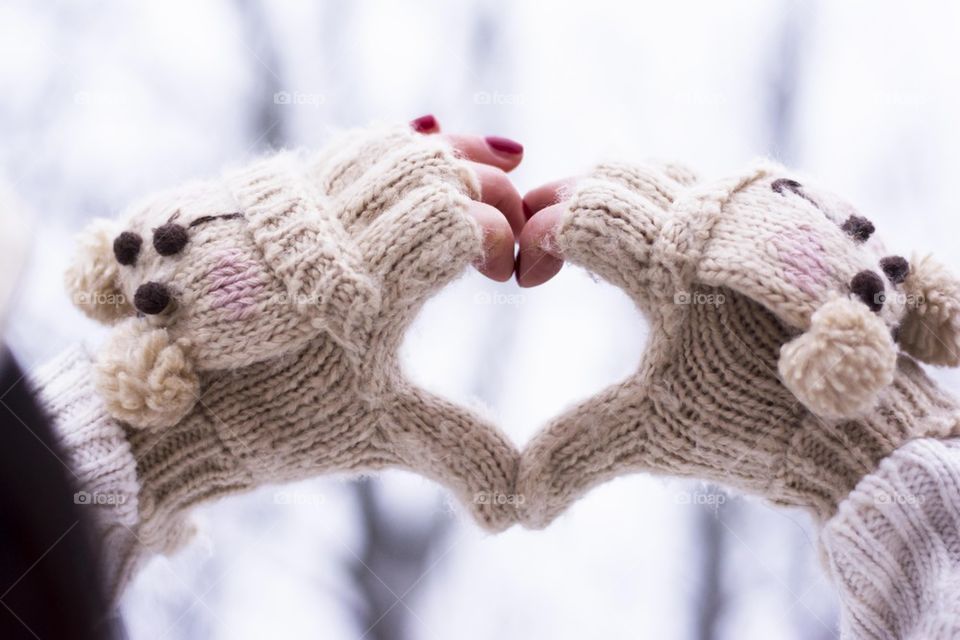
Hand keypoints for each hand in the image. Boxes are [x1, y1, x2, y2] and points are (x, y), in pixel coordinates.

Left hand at [65, 121, 523, 578]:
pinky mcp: (270, 197)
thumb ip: (459, 451)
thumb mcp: (382, 433)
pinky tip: (416, 156)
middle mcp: (334, 231)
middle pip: (430, 169)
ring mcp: (298, 205)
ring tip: (484, 170)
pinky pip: (344, 150)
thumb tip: (519, 510)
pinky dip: (391, 148)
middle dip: (485, 186)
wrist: (173, 412)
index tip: (511, 274)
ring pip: (386, 148)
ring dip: (443, 157)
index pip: (458, 222)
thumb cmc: (280, 422)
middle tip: (510, 222)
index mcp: (371, 286)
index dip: (501, 236)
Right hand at [515, 161, 959, 527]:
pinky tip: (657, 248)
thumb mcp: (654, 434)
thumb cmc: (755, 422)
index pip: (582, 214)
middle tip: (544, 248)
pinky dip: (662, 202)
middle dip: (565, 202)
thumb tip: (522, 500)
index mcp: (671, 266)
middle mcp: (710, 224)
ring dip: (615, 199)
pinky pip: (702, 185)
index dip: (539, 237)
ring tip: (592, 246)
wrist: (861, 422)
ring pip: (661, 172)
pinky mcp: (777, 220)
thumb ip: (577, 450)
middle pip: (614, 175)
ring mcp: (749, 215)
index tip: (527, 279)